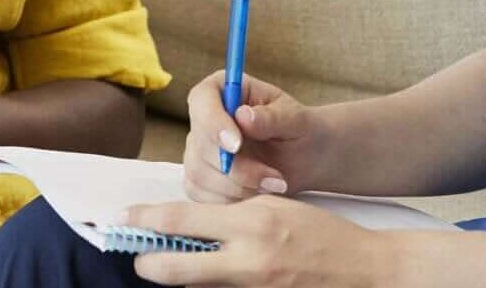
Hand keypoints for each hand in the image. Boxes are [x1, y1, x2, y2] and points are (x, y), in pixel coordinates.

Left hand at [126, 196, 393, 286]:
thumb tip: (190, 222)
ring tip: (170, 261)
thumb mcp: (274, 206)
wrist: (363, 270)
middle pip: (175, 270)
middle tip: (140, 256)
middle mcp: (247, 260)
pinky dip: (209, 284)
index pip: (182, 221)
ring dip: (179, 274)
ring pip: (194, 285)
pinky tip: (210, 273)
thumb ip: (232, 214)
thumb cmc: (320, 232)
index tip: (122, 217)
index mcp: (250, 223)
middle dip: (148, 263)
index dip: (145, 219)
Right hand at [184, 70, 328, 203]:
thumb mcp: (294, 119)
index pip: (202, 100)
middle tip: (274, 177)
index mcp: (222, 90)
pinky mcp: (198, 180)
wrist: (302, 157)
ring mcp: (197, 150)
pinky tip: (259, 194)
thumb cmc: (298, 129)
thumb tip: (243, 116)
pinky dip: (233, 200)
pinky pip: (203, 196)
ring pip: (200, 174)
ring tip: (276, 185)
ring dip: (240, 187)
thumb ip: (271, 117)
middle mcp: (204, 119)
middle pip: (200, 143)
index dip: (213, 123)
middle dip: (237, 168)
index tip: (236, 145)